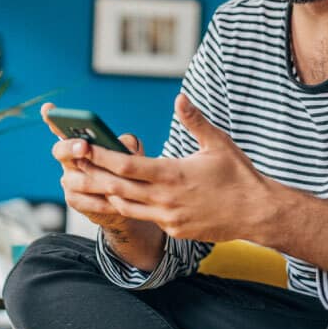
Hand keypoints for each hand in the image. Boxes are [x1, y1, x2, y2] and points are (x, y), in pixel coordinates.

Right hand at [41, 103, 144, 231]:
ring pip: (77, 179)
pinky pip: (85, 200)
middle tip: (84, 146)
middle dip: (71, 147)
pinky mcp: (74, 200)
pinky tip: (115, 201)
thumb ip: (127, 145)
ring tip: (114, 181)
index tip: (48, 108)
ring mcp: (69, 180)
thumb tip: (123, 144)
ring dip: (97, 180)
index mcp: (79, 143)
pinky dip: (102, 201)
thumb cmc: (127, 170)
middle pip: (60, 151)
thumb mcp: (131, 153)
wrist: (129, 200)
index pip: (61, 128)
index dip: (52, 118)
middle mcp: (69, 160)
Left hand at [78, 94, 279, 242]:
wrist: (258, 213)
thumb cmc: (239, 175)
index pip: (126, 166)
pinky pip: (144, 217)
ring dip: (103, 194)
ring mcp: (168, 217)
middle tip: (69, 166)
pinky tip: (118, 197)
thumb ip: (195, 121)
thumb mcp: (218, 143)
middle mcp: (165, 199)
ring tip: (83, 181)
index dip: (100, 156)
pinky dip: (128, 206)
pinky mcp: (174, 230)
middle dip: (91, 175)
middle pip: (116, 188)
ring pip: (125, 206)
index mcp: (173, 174)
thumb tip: (180, 99)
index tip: (81, 146)